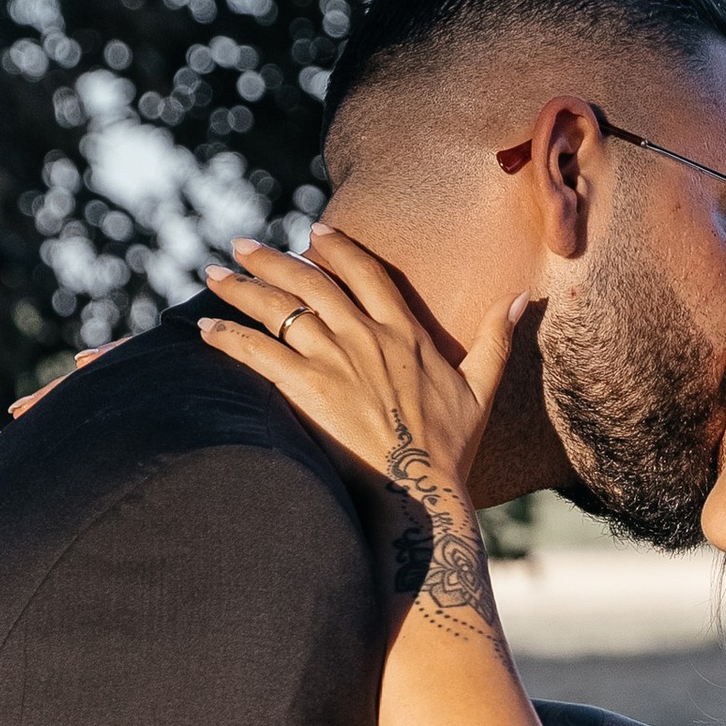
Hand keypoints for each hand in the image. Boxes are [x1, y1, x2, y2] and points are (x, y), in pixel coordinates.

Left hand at [200, 225, 517, 499]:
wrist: (422, 493)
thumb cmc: (452, 450)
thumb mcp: (482, 388)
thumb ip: (497, 338)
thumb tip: (521, 298)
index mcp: (404, 332)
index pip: (365, 273)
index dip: (336, 249)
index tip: (312, 232)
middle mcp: (366, 337)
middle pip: (310, 282)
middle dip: (271, 259)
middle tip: (240, 244)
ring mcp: (335, 361)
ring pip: (279, 309)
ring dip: (241, 288)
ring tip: (213, 274)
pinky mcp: (307, 389)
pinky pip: (258, 352)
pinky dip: (228, 337)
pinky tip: (204, 328)